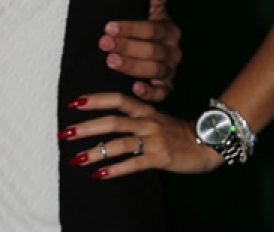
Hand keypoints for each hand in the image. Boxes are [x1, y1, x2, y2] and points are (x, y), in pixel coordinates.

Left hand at [59, 93, 223, 178]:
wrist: (208, 143)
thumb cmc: (175, 131)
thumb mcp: (154, 117)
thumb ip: (132, 116)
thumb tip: (102, 118)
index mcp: (145, 109)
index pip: (116, 99)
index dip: (95, 100)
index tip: (72, 103)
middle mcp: (147, 121)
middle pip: (112, 121)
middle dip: (86, 127)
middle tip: (65, 133)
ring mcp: (153, 139)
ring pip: (119, 144)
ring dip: (95, 152)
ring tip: (76, 159)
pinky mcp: (160, 158)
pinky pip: (133, 163)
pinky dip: (115, 169)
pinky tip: (98, 174)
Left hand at [99, 0, 180, 101]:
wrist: (149, 52)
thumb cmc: (145, 31)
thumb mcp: (149, 13)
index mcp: (170, 31)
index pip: (152, 29)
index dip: (131, 28)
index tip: (109, 27)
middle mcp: (173, 52)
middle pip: (152, 50)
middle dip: (126, 46)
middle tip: (104, 44)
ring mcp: (170, 71)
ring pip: (155, 70)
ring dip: (132, 66)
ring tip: (111, 61)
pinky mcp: (166, 88)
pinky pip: (162, 93)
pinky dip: (150, 92)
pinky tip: (135, 88)